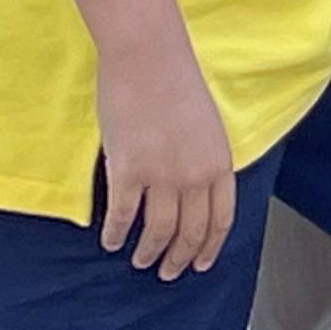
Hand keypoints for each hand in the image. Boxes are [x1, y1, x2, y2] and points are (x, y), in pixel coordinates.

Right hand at [94, 39, 239, 278]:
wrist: (149, 57)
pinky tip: (109, 241)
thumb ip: (204, 159)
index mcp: (220, 162)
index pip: (221, 219)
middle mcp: (196, 175)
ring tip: (142, 261)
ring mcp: (162, 175)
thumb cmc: (177, 83)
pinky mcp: (128, 170)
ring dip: (150, 252)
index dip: (210, 247)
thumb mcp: (207, 126)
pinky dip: (115, 233)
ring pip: (158, 231)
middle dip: (180, 257)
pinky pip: (122, 215)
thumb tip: (196, 189)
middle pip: (191, 231)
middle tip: (169, 272)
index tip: (201, 264)